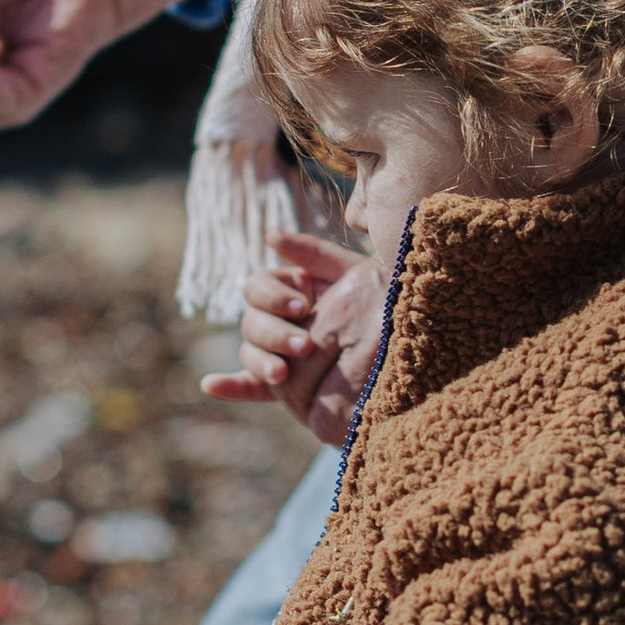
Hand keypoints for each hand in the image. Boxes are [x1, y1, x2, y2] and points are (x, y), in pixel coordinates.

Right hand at [201, 236, 384, 446]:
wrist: (413, 352)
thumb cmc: (387, 308)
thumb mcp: (359, 276)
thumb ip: (316, 254)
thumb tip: (269, 236)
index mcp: (293, 290)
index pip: (260, 287)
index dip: (274, 296)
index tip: (302, 307)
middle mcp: (281, 319)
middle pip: (252, 320)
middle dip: (275, 332)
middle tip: (304, 345)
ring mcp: (280, 353)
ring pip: (251, 352)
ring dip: (260, 360)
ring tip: (282, 374)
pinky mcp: (283, 387)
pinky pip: (250, 386)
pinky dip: (230, 385)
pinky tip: (211, 384)